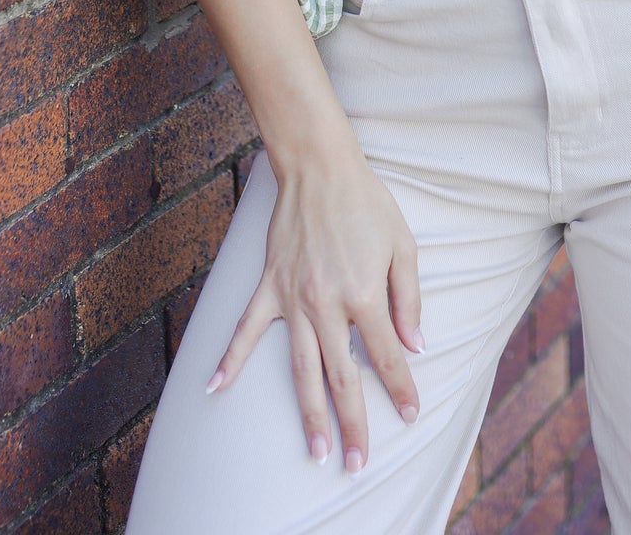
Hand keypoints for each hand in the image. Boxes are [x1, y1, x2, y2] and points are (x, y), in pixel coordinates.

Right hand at [206, 143, 424, 471]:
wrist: (319, 166)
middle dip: (353, 423)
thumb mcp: (401, 244)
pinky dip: (230, 360)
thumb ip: (408, 298)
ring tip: (316, 451)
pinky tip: (214, 390)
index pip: (387, 355)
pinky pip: (246, 329)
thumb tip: (415, 344)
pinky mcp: (269, 286)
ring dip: (308, 414)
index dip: (401, 388)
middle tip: (357, 463)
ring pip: (301, 369)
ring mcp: (293, 299)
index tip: (411, 415)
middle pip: (342, 378)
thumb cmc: (366, 203)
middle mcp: (327, 305)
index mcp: (363, 295)